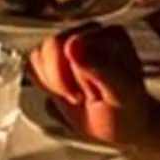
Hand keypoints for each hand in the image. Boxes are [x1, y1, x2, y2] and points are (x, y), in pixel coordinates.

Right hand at [28, 25, 154, 149]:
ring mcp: (69, 44)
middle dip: (62, 80)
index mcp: (109, 36)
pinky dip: (45, 85)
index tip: (93, 93)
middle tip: (82, 96)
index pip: (71, 43)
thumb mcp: (121, 93)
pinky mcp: (54, 58)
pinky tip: (65, 92)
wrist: (120, 126)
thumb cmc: (127, 110)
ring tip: (76, 94)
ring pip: (38, 56)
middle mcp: (88, 33)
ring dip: (54, 84)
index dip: (75, 75)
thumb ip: (100, 67)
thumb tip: (73, 43)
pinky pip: (32, 66)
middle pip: (51, 46)